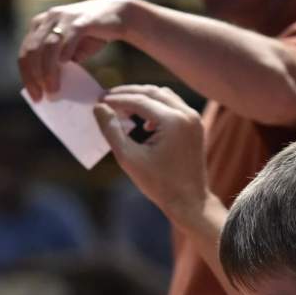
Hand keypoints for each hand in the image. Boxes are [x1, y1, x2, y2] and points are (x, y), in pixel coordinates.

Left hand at [19, 0, 134, 100]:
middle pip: (32, 51)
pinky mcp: (80, 20)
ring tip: (53, 90)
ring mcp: (63, 18)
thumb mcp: (70, 50)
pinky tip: (65, 66)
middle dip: (34, 77)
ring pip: (48, 47)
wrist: (118, 15)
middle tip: (42, 96)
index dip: (27, 76)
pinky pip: (68, 38)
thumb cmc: (92, 36)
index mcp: (40, 25)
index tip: (35, 97)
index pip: (25, 53)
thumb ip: (57, 63)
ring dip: (48, 71)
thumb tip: (48, 87)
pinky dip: (64, 54)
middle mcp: (48, 19)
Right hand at [93, 85, 208, 226]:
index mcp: (173, 121)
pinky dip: (156, 108)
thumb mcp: (129, 158)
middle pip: (153, 92)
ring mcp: (194, 119)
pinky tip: (144, 125)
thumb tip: (99, 108)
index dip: (117, 99)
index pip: (140, 100)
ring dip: (143, 98)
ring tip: (122, 108)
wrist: (189, 202)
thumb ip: (112, 131)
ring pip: (164, 96)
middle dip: (129, 94)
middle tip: (107, 98)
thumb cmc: (159, 184)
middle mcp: (187, 115)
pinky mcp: (196, 126)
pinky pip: (173, 107)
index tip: (99, 101)